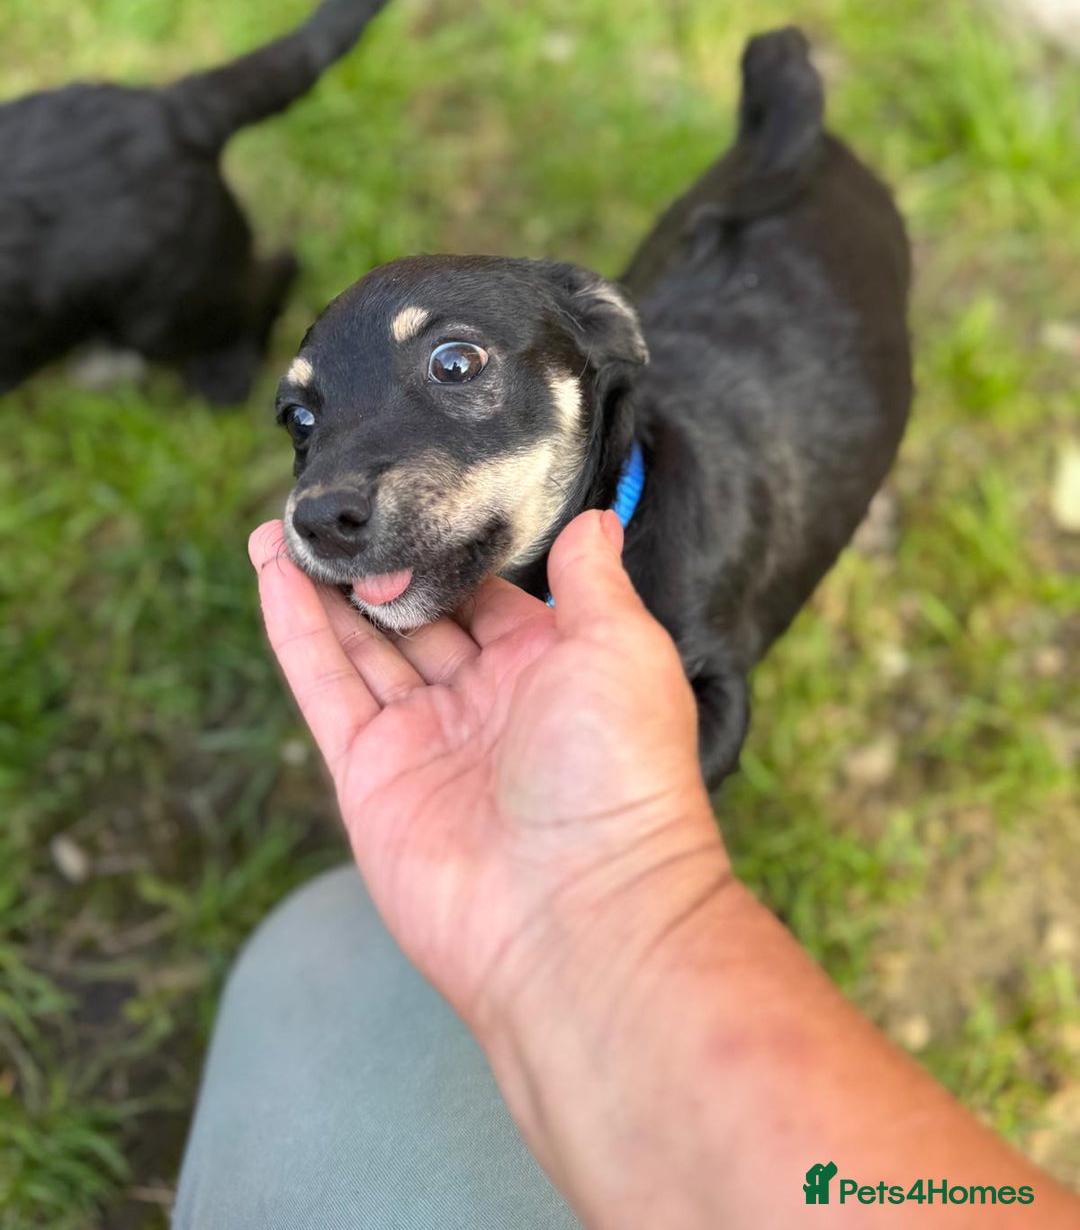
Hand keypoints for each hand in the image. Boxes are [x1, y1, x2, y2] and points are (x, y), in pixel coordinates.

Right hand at [249, 509, 729, 1036]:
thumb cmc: (619, 774)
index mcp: (550, 670)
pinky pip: (326, 688)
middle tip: (342, 509)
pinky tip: (274, 572)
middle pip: (419, 619)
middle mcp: (485, 703)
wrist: (579, 914)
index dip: (453, 548)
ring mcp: (424, 740)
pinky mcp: (370, 775)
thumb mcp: (623, 649)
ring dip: (326, 588)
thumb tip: (593, 518)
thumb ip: (594, 580)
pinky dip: (296, 631)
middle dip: (383, 568)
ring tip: (293, 525)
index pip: (490, 595)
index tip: (418, 491)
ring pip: (363, 647)